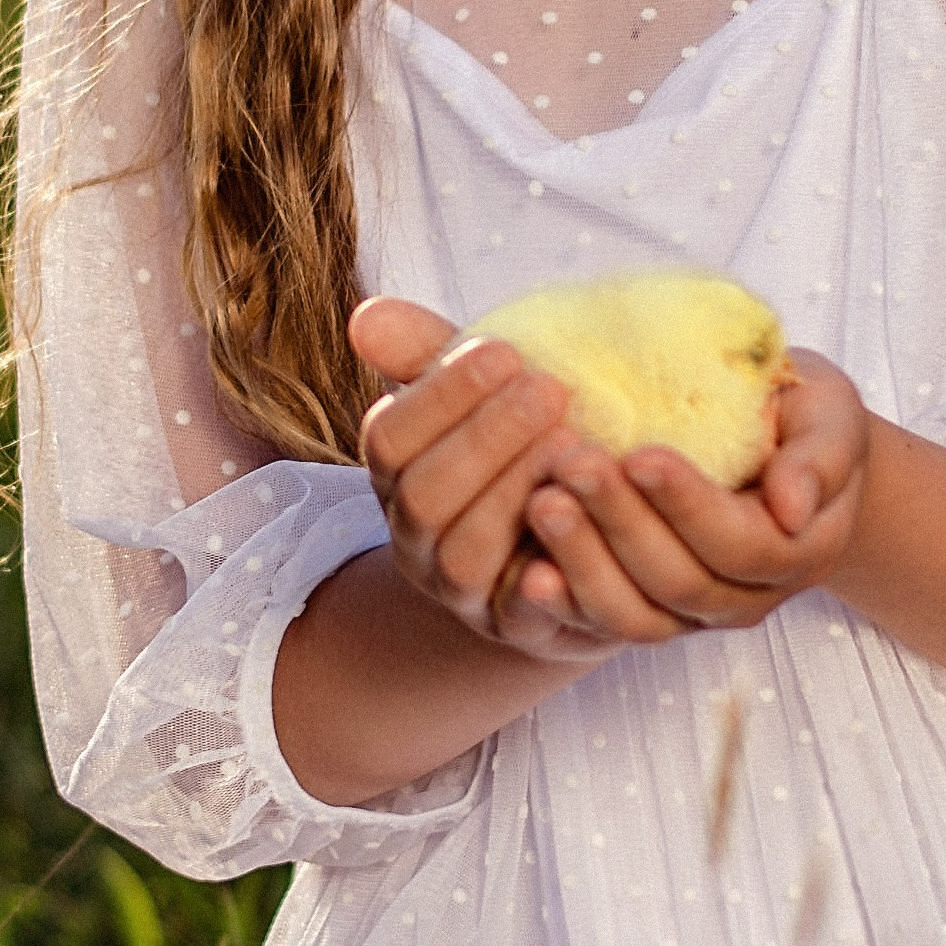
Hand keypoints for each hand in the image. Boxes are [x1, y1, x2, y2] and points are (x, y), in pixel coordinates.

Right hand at [348, 297, 610, 666]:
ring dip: (516, 495)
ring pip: (464, 555)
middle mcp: (417, 538)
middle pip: (425, 497)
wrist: (567, 549)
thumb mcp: (482, 397)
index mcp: (400, 475)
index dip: (442, 395)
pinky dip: (544, 575)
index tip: (506, 349)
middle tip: (551, 389)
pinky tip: (580, 522)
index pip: (389, 439)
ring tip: (575, 446)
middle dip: (486, 439)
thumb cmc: (521, 449)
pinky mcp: (517, 629)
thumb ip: (431, 355)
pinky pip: (519, 613)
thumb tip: (366, 316)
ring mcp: (462, 592)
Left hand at [513, 348, 870, 644]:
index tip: (641, 454)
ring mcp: (694, 616)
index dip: (688, 506)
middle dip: (621, 523)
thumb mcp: (830, 418)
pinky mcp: (647, 614)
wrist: (781, 454)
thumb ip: (820, 457)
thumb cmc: (803, 422)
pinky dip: (563, 603)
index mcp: (799, 552)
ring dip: (583, 562)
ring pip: (635, 615)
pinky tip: (525, 570)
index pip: (739, 543)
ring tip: (541, 502)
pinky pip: (600, 626)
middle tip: (571, 462)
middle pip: (679, 581)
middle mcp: (746, 598)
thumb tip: (792, 507)